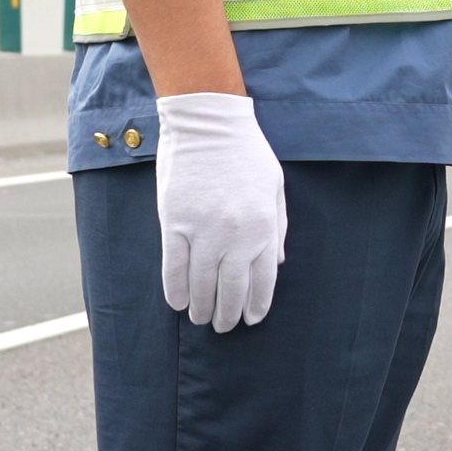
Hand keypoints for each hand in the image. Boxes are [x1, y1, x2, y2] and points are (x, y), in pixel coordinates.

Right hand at [154, 91, 285, 331]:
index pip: (262, 281)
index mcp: (263, 227)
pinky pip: (173, 268)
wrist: (209, 124)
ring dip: (201, 307)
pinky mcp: (174, 224)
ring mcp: (202, 231)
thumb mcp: (274, 188)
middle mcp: (235, 235)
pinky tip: (177, 302)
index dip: (255, 305)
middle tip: (223, 326)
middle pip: (231, 289)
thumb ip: (278, 228)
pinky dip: (175, 290)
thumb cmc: (246, 153)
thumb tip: (277, 264)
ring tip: (200, 318)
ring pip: (201, 285)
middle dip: (228, 314)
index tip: (250, 319)